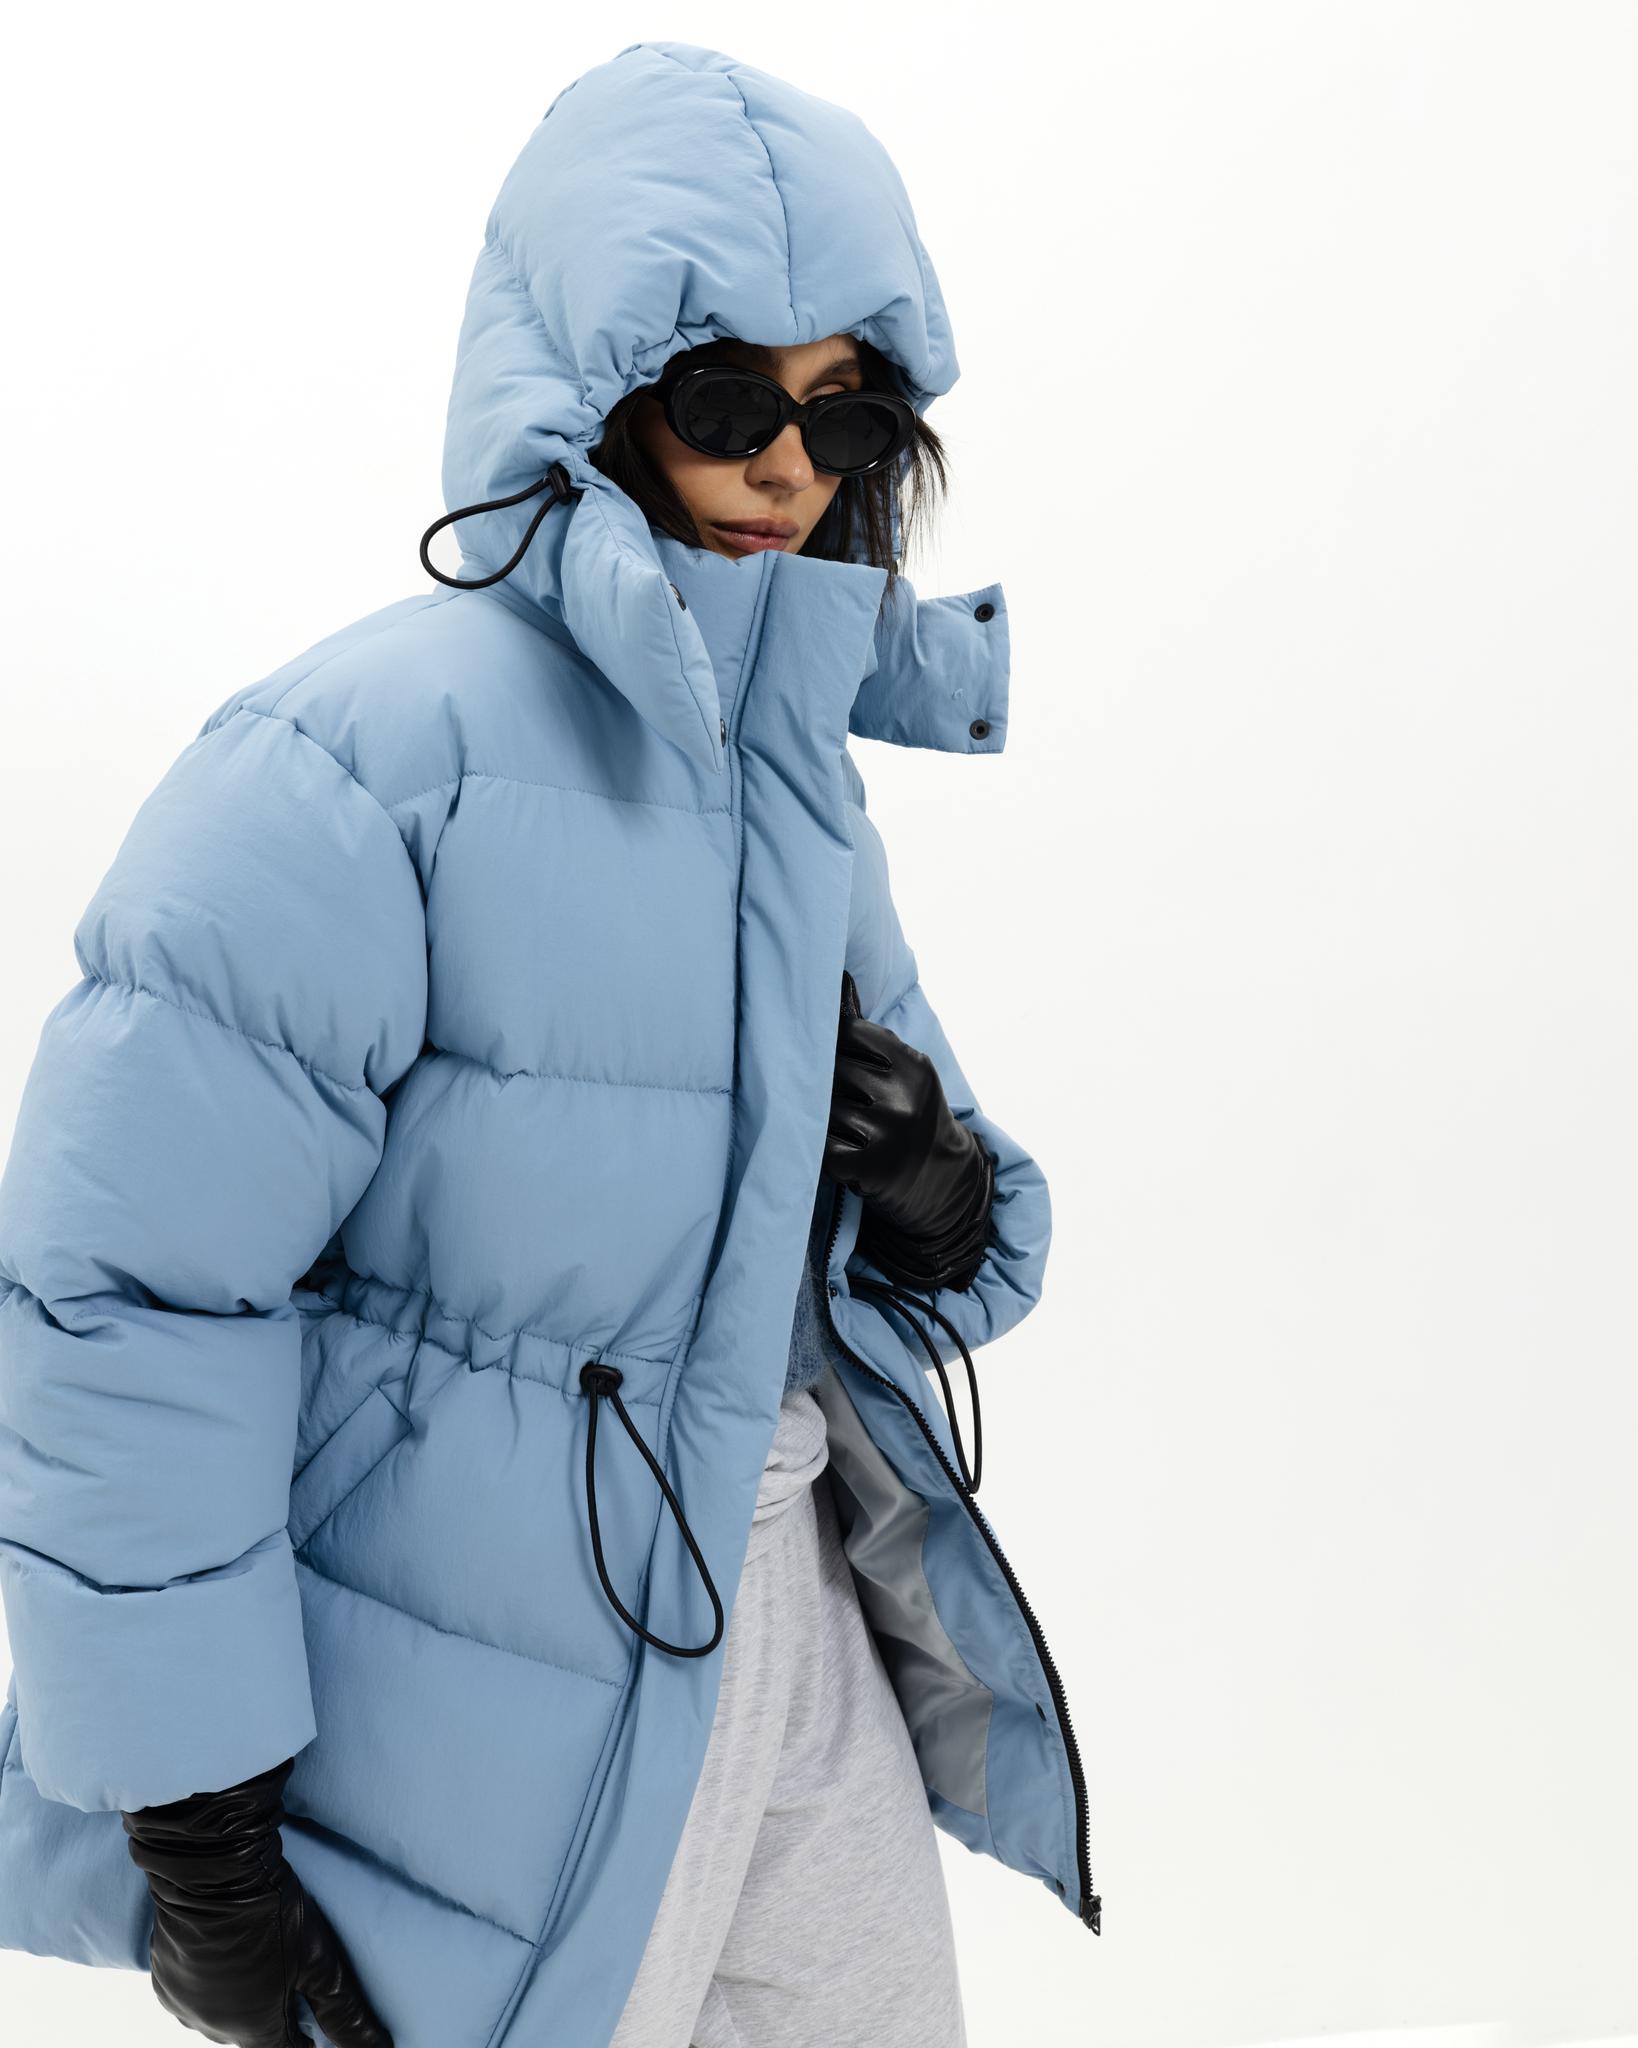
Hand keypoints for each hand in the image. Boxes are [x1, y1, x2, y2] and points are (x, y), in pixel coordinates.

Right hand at [122, 1755, 392, 2047]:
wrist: (211, 1871)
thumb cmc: (271, 1913)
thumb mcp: (318, 1960)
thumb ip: (344, 2011)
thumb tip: (377, 2047)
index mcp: (255, 2029)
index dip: (304, 2036)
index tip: (314, 2019)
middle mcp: (214, 2028)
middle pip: (254, 2032)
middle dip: (274, 2013)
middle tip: (293, 1976)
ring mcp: (185, 2004)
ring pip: (222, 2015)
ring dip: (242, 1999)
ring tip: (262, 1959)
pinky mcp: (165, 1979)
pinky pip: (194, 1995)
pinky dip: (214, 1983)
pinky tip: (229, 1954)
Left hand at [823, 970, 995, 1292]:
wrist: (940, 1179)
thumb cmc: (912, 1110)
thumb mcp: (904, 1068)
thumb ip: (866, 1030)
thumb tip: (838, 978)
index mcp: (914, 1067)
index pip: (850, 1034)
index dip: (828, 1037)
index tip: (817, 1041)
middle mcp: (902, 1101)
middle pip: (831, 1071)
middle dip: (821, 1077)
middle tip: (822, 1086)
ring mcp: (884, 1138)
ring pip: (821, 1107)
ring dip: (818, 1111)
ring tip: (835, 1118)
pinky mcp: (863, 1169)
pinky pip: (819, 1143)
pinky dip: (820, 1143)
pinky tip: (838, 1144)